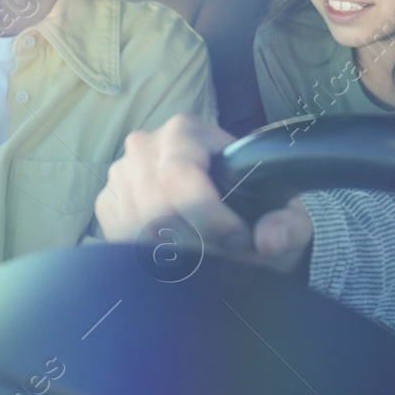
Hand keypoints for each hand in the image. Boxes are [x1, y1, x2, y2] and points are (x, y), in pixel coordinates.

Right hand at [95, 114, 314, 266]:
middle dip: (197, 245)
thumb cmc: (255, 210)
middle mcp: (145, 146)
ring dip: (175, 258)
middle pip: (156, 209)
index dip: (210, 219)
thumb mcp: (284, 216)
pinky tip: (179, 260)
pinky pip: (120, 240)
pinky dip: (150, 260)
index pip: (180, 177)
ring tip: (210, 263)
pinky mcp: (107, 204)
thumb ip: (288, 225)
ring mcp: (120, 175)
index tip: (241, 243)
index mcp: (186, 131)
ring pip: (135, 230)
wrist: (229, 218)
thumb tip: (269, 238)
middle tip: (227, 262)